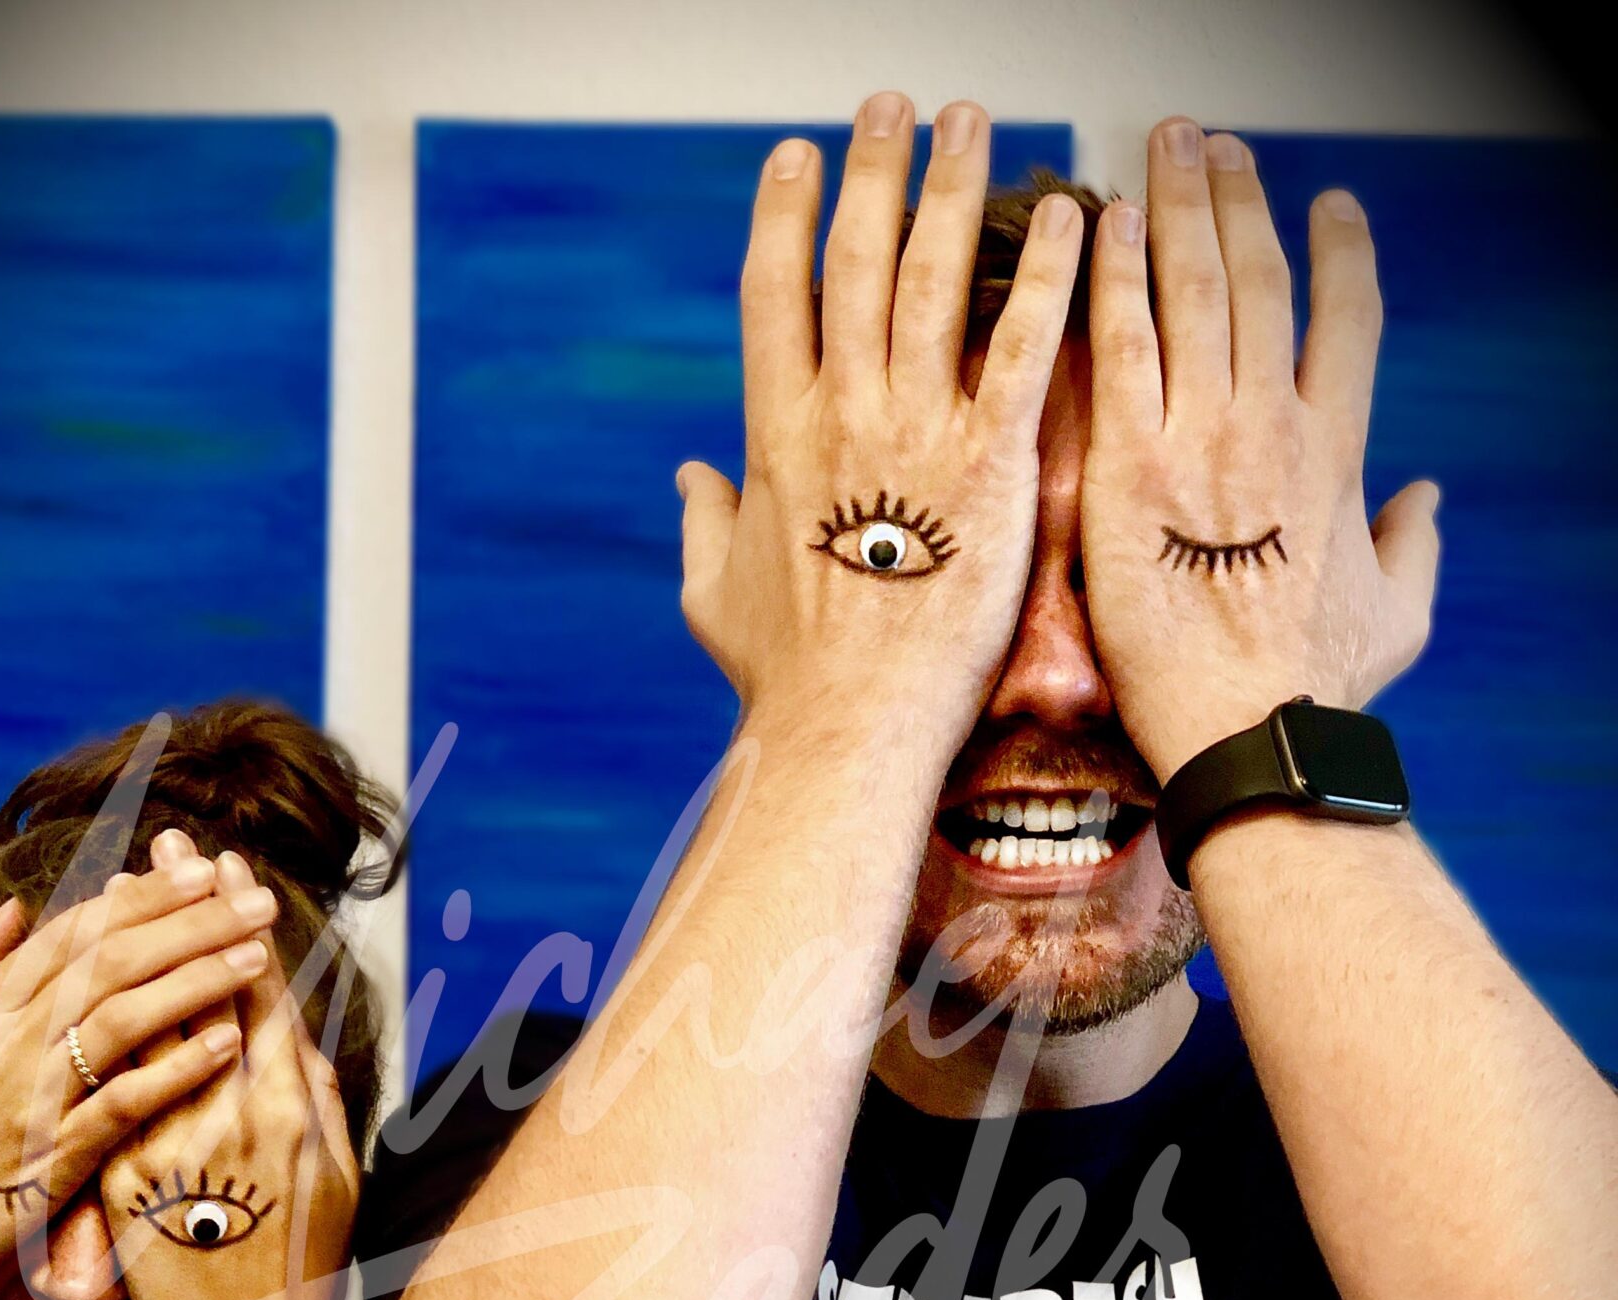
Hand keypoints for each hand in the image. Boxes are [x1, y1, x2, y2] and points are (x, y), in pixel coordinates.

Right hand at [0, 852, 278, 1299]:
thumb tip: (14, 911)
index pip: (73, 933)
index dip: (142, 898)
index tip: (200, 873)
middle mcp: (4, 1040)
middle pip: (111, 960)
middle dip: (189, 922)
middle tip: (255, 898)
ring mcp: (28, 1097)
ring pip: (123, 1017)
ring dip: (195, 980)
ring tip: (257, 955)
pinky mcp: (50, 1156)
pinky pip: (122, 1103)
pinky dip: (174, 1070)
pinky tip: (226, 1043)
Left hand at [99, 844, 359, 1299]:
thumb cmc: (304, 1264)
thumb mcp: (336, 1172)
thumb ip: (316, 1093)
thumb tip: (292, 1024)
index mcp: (290, 1111)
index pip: (259, 989)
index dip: (239, 922)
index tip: (228, 869)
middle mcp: (230, 1118)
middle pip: (196, 988)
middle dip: (181, 909)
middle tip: (169, 846)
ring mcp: (168, 1145)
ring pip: (142, 1022)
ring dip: (130, 947)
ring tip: (122, 889)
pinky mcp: (121, 1176)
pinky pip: (102, 1084)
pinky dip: (92, 1024)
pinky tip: (80, 979)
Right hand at [677, 95, 1083, 767]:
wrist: (849, 731)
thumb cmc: (781, 681)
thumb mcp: (711, 594)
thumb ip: (700, 521)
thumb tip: (689, 474)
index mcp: (773, 437)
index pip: (775, 295)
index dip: (785, 217)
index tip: (799, 158)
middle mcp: (843, 415)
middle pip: (857, 262)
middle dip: (875, 172)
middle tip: (896, 108)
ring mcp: (917, 435)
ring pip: (936, 280)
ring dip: (955, 189)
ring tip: (971, 123)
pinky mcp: (992, 468)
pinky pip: (1027, 349)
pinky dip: (1050, 277)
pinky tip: (1071, 219)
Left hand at [1080, 121, 1439, 783]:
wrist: (1248, 740)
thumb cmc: (1318, 692)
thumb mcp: (1396, 617)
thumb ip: (1414, 547)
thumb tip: (1426, 497)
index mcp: (1335, 453)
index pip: (1346, 319)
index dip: (1339, 251)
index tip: (1326, 203)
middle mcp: (1269, 428)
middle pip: (1257, 280)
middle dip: (1236, 199)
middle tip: (1214, 146)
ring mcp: (1198, 444)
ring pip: (1189, 291)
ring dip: (1175, 208)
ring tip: (1164, 151)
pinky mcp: (1127, 472)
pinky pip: (1119, 351)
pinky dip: (1113, 280)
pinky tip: (1103, 226)